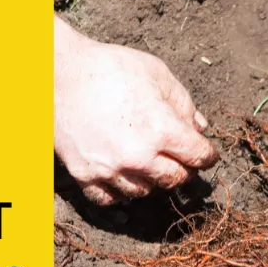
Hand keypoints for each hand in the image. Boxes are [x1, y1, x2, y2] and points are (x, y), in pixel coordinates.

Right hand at [54, 16, 216, 204]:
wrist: (59, 74)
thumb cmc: (110, 68)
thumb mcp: (157, 74)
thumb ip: (183, 103)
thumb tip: (199, 129)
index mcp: (161, 129)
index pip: (198, 156)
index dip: (207, 155)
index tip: (206, 154)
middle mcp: (138, 156)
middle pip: (175, 180)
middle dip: (183, 169)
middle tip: (178, 158)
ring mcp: (110, 169)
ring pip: (145, 192)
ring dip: (152, 180)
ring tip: (148, 162)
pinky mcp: (86, 176)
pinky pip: (112, 199)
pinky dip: (121, 191)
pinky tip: (123, 175)